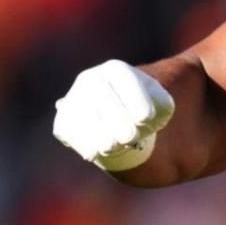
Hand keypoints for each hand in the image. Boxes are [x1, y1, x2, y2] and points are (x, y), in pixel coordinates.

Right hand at [53, 59, 175, 171]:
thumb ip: (162, 105)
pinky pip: (68, 132)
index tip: (146, 118)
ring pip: (81, 115)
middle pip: (100, 95)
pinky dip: (83, 144)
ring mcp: (74, 100)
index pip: (123, 78)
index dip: (134, 97)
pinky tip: (94, 153)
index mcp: (116, 71)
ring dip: (100, 135)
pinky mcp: (64, 121)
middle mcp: (90, 80)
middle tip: (130, 137)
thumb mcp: (160, 105)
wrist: (121, 122)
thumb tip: (146, 117)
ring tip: (115, 146)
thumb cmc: (144, 110)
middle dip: (116, 120)